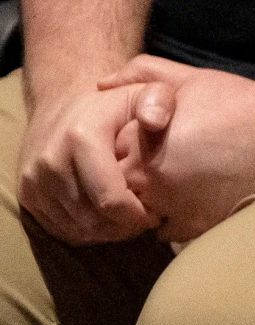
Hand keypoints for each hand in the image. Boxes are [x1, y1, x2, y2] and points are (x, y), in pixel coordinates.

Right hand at [17, 83, 162, 244]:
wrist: (62, 104)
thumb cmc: (114, 104)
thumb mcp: (142, 92)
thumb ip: (158, 101)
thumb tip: (156, 121)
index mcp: (81, 139)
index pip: (110, 198)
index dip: (137, 215)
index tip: (157, 214)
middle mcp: (51, 162)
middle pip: (92, 219)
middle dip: (124, 227)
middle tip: (146, 221)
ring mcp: (35, 181)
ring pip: (76, 228)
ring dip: (107, 232)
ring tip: (129, 220)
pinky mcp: (27, 194)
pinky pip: (59, 228)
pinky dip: (85, 231)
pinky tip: (107, 220)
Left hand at [96, 56, 254, 242]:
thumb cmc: (239, 104)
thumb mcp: (190, 79)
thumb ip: (142, 73)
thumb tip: (103, 83)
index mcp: (141, 146)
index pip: (109, 154)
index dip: (128, 145)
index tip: (150, 139)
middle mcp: (149, 182)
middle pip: (121, 186)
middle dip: (136, 175)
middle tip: (165, 160)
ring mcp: (171, 209)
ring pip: (139, 212)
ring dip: (149, 201)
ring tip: (178, 181)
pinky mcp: (194, 227)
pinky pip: (165, 231)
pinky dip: (173, 218)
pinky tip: (192, 198)